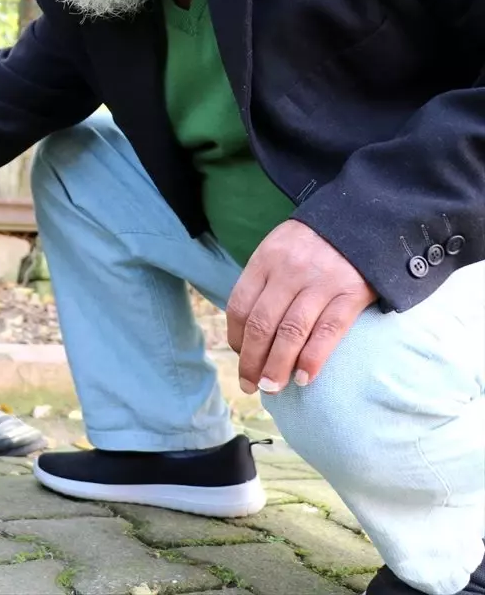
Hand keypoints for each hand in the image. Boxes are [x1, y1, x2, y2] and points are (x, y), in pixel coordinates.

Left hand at [226, 219, 376, 394]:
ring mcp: (321, 281)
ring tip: (271, 388)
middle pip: (262, 324)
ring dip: (277, 366)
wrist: (367, 217)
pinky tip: (304, 378)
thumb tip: (250, 329)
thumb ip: (266, 281)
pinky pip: (328, 331)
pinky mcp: (352, 292)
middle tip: (250, 385)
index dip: (237, 337)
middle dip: (252, 360)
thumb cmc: (318, 241)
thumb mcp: (282, 248)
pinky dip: (313, 358)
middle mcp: (289, 270)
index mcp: (266, 259)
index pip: (240, 306)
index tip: (240, 356)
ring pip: (291, 332)